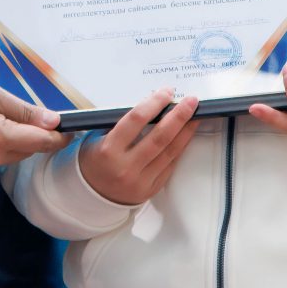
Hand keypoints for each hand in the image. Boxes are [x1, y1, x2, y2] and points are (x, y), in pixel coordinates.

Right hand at [76, 87, 199, 204]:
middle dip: (178, 116)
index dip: (154, 103)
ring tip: (195, 116)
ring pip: (170, 151)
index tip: (166, 92)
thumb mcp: (97, 138)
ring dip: (185, 131)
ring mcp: (140, 180)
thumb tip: (152, 104)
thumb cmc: (95, 161)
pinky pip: (170, 165)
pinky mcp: (151, 189)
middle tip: (190, 101)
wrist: (91, 195)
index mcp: (108, 150)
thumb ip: (121, 123)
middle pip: (159, 136)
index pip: (135, 120)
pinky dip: (180, 148)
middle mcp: (125, 167)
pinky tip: (186, 135)